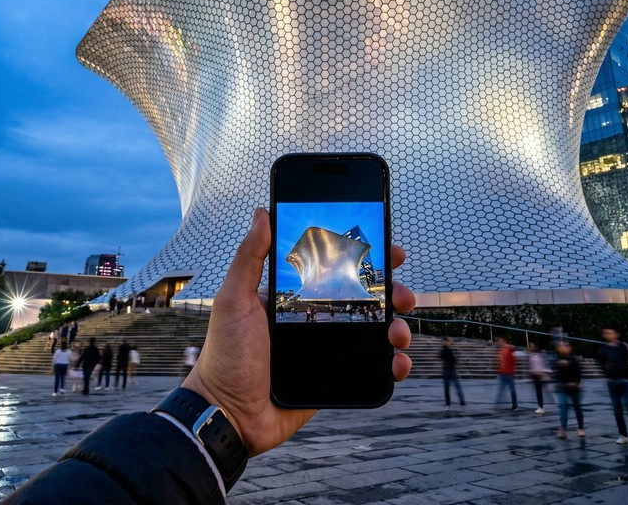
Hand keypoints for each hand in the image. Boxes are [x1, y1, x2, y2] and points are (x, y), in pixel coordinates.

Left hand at [183, 207, 415, 455]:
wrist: (229, 414)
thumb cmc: (226, 356)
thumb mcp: (234, 300)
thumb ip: (249, 258)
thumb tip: (262, 213)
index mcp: (296, 296)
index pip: (337, 269)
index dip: (365, 257)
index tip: (386, 247)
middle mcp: (316, 318)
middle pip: (365, 297)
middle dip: (392, 291)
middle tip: (401, 292)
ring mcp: (329, 347)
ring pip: (377, 330)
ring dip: (398, 326)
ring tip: (398, 331)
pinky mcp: (337, 377)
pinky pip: (374, 366)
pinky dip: (395, 362)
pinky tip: (398, 360)